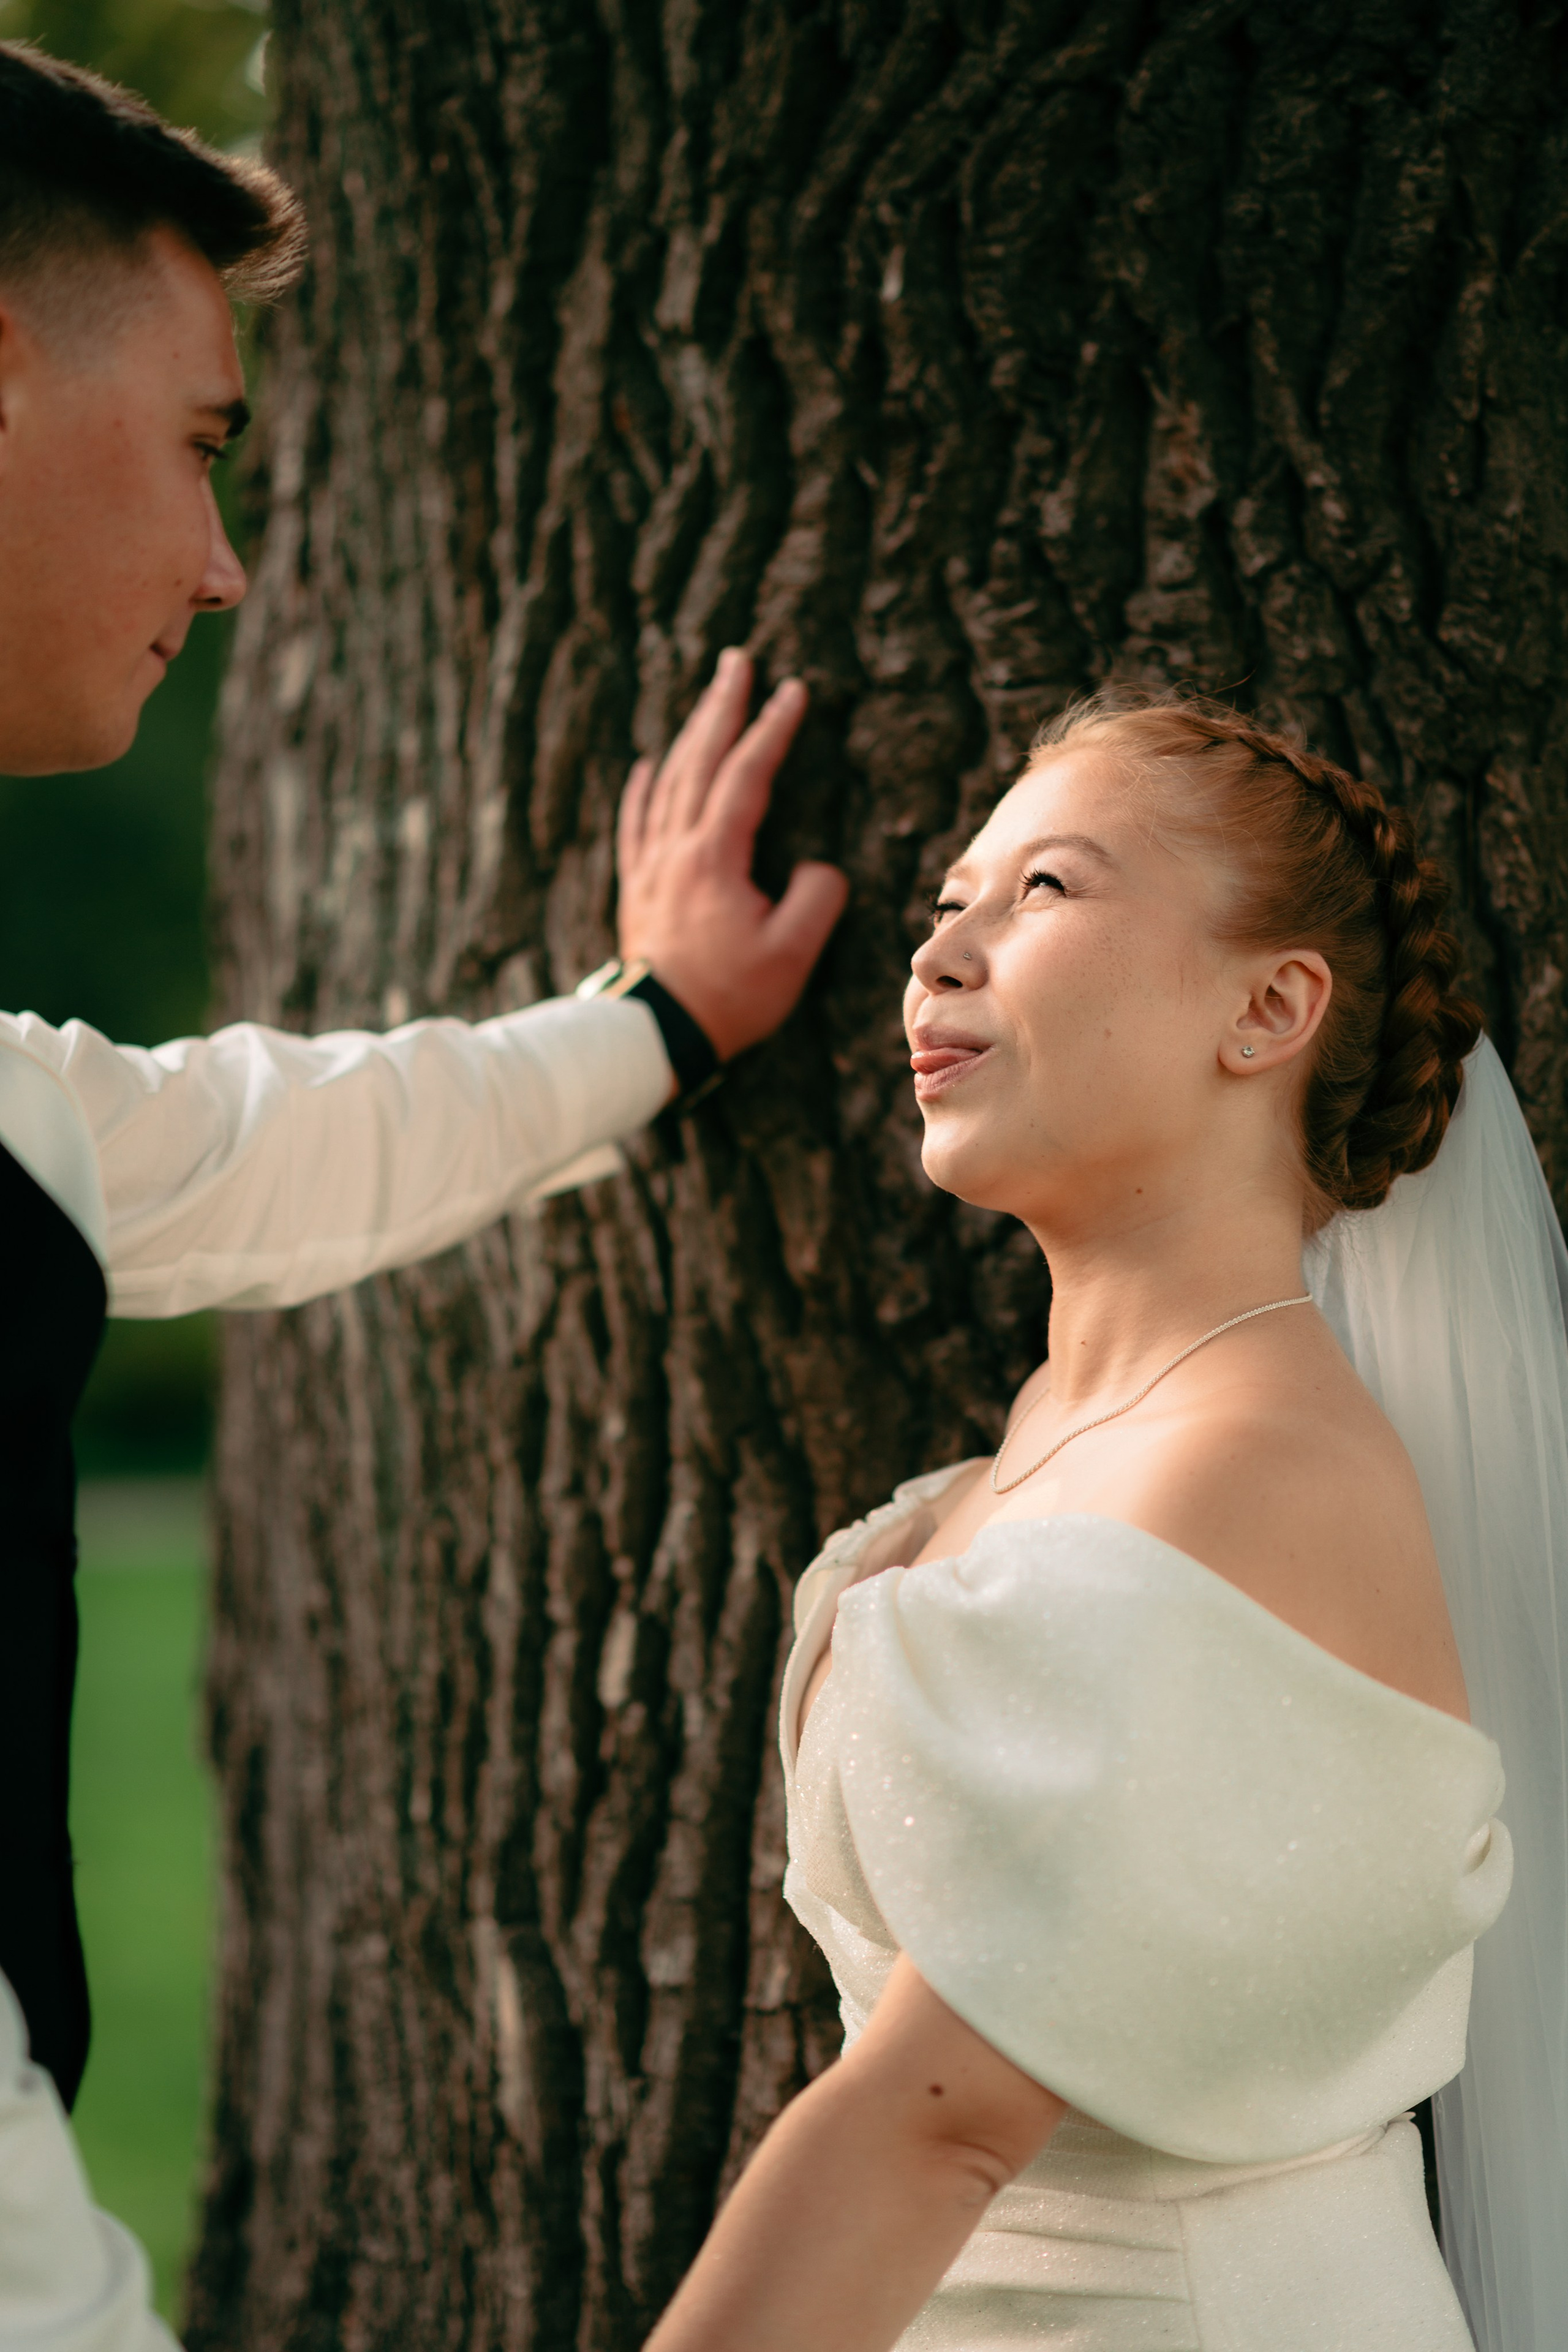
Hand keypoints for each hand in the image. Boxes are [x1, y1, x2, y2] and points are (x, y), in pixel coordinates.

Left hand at [616, 649, 848, 1063]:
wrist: (656, 1034)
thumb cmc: (727, 998)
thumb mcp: (790, 957)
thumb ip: (815, 901)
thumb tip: (817, 869)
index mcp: (713, 858)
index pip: (746, 776)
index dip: (771, 730)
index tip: (793, 691)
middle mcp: (676, 850)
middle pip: (699, 761)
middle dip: (721, 707)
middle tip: (737, 662)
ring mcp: (651, 866)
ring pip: (668, 782)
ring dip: (689, 735)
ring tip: (708, 698)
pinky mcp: (637, 887)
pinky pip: (637, 822)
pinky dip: (643, 788)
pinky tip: (646, 766)